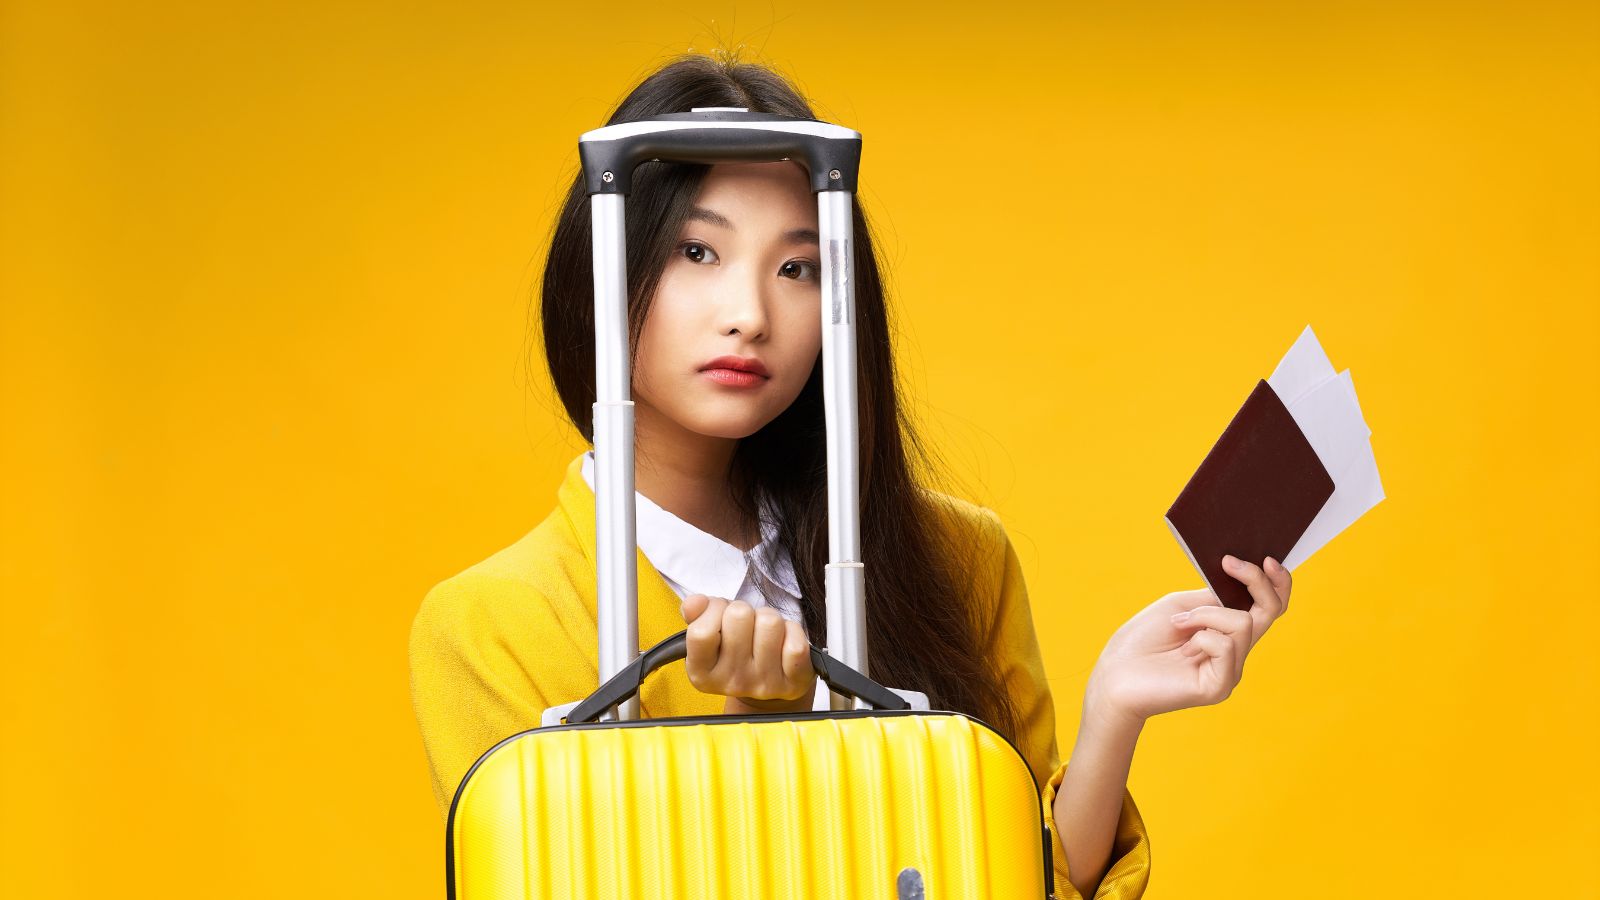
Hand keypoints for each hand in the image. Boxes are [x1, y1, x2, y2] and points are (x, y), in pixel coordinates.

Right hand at [681, 593, 814, 711]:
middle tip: (746, 625)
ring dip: (769, 617)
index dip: (713, 610)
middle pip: (738, 616)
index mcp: (702, 672)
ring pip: (770, 622)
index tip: (720, 613)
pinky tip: (784, 642)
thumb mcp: (711, 632)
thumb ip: (698, 613)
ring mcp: (763, 685)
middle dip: (745, 610)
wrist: (768, 689)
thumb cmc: (736, 649)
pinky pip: (796, 643)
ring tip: (765, 632)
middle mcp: (731, 683)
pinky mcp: (793, 683)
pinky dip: (793, 632)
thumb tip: (694, 603)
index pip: (701, 632)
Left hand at [1085, 555, 1292, 727]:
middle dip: (1256, 580)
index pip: (1269, 606)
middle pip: (1271, 610)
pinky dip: (1201, 636)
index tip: (1265, 558)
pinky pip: (1226, 646)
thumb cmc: (1143, 639)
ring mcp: (1230, 670)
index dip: (1277, 582)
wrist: (1115, 673)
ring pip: (1243, 623)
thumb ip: (1215, 597)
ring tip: (1178, 625)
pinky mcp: (1219, 686)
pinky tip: (1183, 647)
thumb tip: (1245, 580)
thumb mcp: (1182, 606)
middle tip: (1230, 562)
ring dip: (1206, 614)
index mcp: (1227, 630)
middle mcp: (1236, 650)